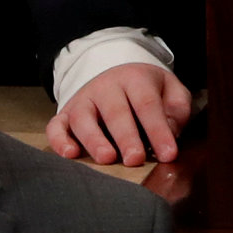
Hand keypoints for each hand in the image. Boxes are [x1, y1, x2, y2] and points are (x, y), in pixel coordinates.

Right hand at [50, 61, 191, 165]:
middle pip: (116, 112)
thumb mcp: (169, 90)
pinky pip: (56, 126)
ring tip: (107, 159)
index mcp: (135, 79)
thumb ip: (176, 109)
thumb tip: (170, 133)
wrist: (114, 73)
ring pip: (84, 119)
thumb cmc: (146, 90)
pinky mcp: (64, 114)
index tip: (169, 154)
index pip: (148, 105)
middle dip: (126, 137)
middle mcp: (106, 87)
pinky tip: (70, 155)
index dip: (158, 130)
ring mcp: (82, 100)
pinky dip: (60, 141)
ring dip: (94, 140)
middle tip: (135, 159)